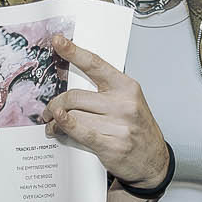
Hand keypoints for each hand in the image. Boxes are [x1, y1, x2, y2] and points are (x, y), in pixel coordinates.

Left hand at [41, 34, 169, 189]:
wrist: (153, 160)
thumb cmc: (137, 128)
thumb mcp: (128, 101)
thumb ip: (104, 91)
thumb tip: (71, 84)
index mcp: (126, 87)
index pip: (95, 64)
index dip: (74, 51)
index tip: (58, 41)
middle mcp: (123, 104)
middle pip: (75, 96)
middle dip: (56, 103)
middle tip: (48, 110)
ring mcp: (118, 126)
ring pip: (73, 115)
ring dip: (56, 121)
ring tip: (51, 125)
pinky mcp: (110, 145)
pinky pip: (80, 132)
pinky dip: (64, 126)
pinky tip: (56, 125)